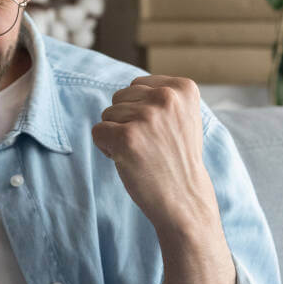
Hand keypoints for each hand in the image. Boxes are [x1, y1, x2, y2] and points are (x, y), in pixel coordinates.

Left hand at [91, 76, 219, 239]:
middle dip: (126, 121)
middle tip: (149, 145)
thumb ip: (161, 96)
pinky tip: (128, 160)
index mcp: (183, 88)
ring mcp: (147, 117)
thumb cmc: (178, 158)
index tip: (160, 131)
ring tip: (141, 153)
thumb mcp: (182, 116)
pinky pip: (97, 132)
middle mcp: (166, 97)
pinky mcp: (126, 138)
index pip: (137, 85)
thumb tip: (130, 86)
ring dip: (117, 135)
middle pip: (119, 97)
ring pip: (107, 114)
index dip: (140, 110)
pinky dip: (106, 148)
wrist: (185, 198)